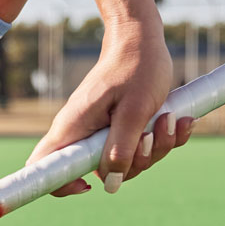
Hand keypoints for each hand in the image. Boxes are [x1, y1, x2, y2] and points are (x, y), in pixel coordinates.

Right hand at [27, 28, 192, 195]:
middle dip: (135, 162)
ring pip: (126, 162)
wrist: (142, 40)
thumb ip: (122, 149)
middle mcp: (83, 133)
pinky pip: (139, 148)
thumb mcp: (134, 110)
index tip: (89, 185)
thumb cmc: (136, 67)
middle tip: (151, 134)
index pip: (45, 167)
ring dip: (156, 147)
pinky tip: (178, 118)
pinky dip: (162, 138)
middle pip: (100, 172)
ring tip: (169, 117)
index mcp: (74, 127)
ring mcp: (102, 132)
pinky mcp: (120, 129)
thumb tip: (110, 184)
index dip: (60, 185)